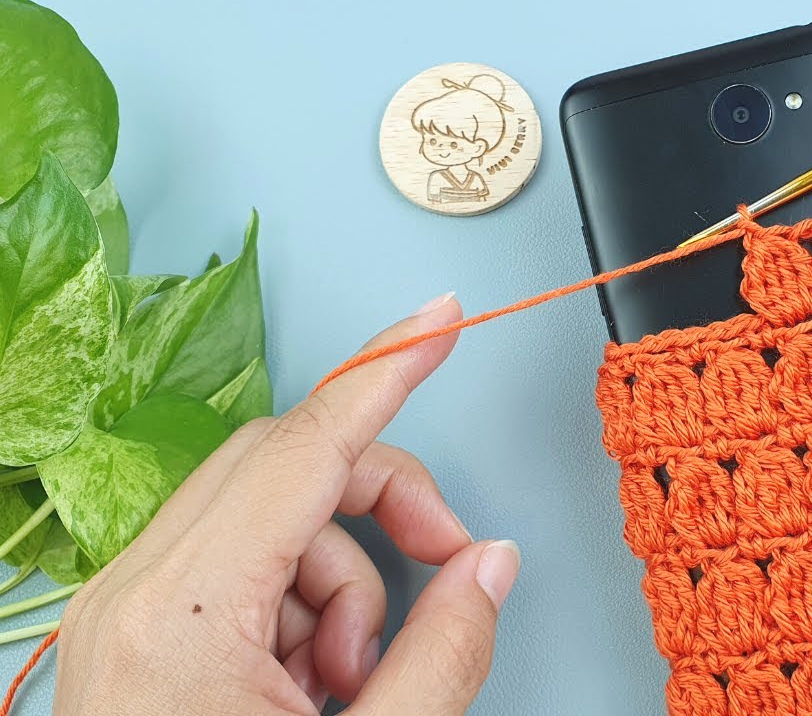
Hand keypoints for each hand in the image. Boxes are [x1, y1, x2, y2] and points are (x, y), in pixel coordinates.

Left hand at [53, 295, 521, 713]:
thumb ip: (445, 654)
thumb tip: (494, 565)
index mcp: (182, 614)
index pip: (305, 446)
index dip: (387, 371)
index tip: (441, 320)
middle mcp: (136, 593)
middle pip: (292, 469)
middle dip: (387, 502)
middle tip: (452, 561)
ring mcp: (129, 611)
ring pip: (276, 521)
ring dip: (345, 579)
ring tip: (354, 682)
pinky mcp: (140, 633)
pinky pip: (248, 570)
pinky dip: (304, 609)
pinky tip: (314, 688)